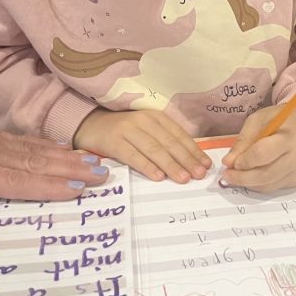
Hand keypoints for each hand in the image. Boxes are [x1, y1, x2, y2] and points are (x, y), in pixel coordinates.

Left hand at [0, 103, 111, 215]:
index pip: (13, 181)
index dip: (46, 187)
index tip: (77, 190)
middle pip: (33, 164)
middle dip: (69, 171)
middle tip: (102, 176)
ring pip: (32, 152)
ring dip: (65, 159)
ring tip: (95, 163)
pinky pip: (22, 143)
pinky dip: (46, 147)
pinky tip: (64, 150)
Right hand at [74, 108, 210, 183]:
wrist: (89, 124)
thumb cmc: (123, 131)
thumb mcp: (145, 130)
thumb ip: (164, 140)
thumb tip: (190, 160)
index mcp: (155, 117)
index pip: (179, 135)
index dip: (194, 150)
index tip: (206, 165)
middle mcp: (144, 121)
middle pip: (169, 143)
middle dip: (186, 160)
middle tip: (199, 174)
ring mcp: (128, 130)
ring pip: (154, 149)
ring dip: (171, 165)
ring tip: (184, 178)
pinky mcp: (113, 142)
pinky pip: (133, 156)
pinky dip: (147, 167)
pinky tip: (158, 177)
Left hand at [221, 105, 295, 192]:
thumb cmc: (281, 120)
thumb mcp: (259, 120)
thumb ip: (243, 140)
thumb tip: (229, 162)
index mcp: (288, 137)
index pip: (262, 154)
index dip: (244, 161)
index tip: (230, 162)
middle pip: (265, 175)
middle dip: (242, 178)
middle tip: (227, 175)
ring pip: (268, 185)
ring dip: (248, 184)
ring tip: (236, 176)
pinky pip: (274, 187)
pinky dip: (259, 185)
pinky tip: (252, 176)